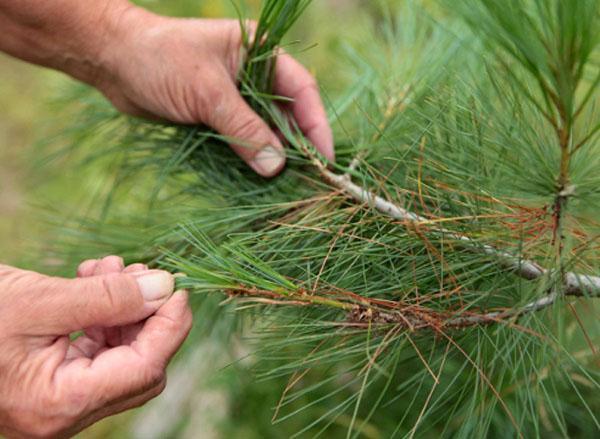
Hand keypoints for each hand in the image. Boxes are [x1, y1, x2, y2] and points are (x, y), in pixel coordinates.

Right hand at [0, 257, 191, 437]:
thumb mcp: (37, 302)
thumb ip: (106, 297)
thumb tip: (164, 287)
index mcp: (59, 404)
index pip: (145, 369)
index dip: (170, 326)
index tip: (177, 286)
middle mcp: (62, 413)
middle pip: (139, 367)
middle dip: (147, 316)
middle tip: (139, 273)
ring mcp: (57, 401)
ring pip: (119, 357)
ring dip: (123, 309)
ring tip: (105, 269)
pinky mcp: (51, 383)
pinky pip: (95, 352)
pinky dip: (101, 316)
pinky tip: (89, 281)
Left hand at [93, 9, 333, 176]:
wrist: (113, 61)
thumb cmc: (160, 60)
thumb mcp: (207, 93)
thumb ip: (243, 129)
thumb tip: (276, 167)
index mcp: (261, 53)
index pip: (301, 90)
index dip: (316, 125)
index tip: (325, 159)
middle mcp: (255, 75)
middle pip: (288, 114)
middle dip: (298, 146)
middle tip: (311, 180)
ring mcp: (237, 97)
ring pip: (267, 131)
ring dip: (275, 156)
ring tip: (289, 185)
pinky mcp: (219, 116)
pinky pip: (244, 140)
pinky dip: (252, 158)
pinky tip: (260, 178)